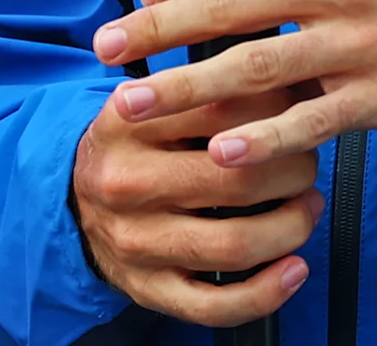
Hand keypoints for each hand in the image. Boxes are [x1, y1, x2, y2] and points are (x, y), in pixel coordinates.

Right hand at [71, 84, 321, 325]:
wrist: (69, 201)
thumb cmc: (129, 150)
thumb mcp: (145, 101)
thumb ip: (200, 85)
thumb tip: (277, 70)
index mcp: (127, 125)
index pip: (221, 113)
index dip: (277, 115)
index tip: (297, 114)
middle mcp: (126, 182)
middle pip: (237, 181)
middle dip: (294, 174)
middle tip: (306, 166)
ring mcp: (136, 241)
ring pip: (235, 245)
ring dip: (291, 228)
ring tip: (305, 210)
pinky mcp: (147, 287)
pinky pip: (216, 305)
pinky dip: (267, 292)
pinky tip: (293, 270)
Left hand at [91, 0, 376, 170]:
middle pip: (223, 4)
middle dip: (154, 28)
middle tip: (105, 48)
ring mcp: (354, 43)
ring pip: (252, 66)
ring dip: (184, 87)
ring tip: (132, 104)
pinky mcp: (375, 95)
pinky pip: (308, 121)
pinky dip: (261, 139)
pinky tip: (219, 153)